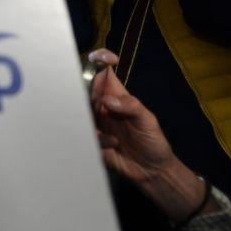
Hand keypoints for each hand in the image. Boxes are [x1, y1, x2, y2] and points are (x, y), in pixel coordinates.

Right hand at [88, 49, 173, 182]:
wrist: (151, 171)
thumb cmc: (153, 141)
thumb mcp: (148, 121)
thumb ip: (131, 107)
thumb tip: (106, 99)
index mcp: (115, 95)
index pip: (103, 71)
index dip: (100, 59)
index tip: (103, 59)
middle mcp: (100, 106)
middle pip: (83, 89)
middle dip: (85, 95)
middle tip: (98, 108)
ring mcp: (93, 122)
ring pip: (78, 112)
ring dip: (91, 122)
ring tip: (110, 134)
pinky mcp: (90, 139)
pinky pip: (83, 134)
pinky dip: (99, 140)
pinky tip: (113, 145)